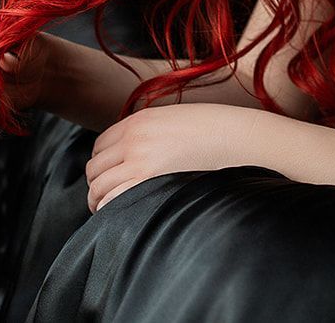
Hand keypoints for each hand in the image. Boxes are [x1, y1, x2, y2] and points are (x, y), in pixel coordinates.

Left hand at [86, 102, 271, 213]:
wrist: (239, 138)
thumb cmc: (216, 130)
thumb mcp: (176, 119)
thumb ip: (151, 132)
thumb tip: (136, 153)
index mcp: (139, 121)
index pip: (100, 145)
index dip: (102, 163)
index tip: (110, 175)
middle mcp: (134, 139)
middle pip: (95, 167)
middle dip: (98, 183)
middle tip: (105, 196)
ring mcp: (140, 161)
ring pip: (99, 186)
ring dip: (100, 199)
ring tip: (108, 210)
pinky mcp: (149, 182)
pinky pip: (112, 200)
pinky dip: (110, 209)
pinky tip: (120, 214)